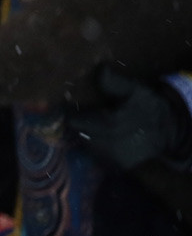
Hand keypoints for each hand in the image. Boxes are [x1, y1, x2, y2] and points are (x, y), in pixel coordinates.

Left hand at [66, 66, 191, 171]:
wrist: (169, 130)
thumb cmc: (148, 106)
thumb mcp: (134, 89)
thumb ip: (113, 82)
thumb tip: (100, 69)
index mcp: (113, 123)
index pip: (78, 122)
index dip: (71, 114)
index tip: (67, 107)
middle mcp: (112, 144)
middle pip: (80, 134)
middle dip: (80, 124)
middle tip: (82, 115)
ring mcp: (115, 157)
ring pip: (87, 145)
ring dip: (87, 136)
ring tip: (94, 126)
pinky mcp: (119, 166)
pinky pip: (98, 156)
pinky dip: (96, 147)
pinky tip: (103, 137)